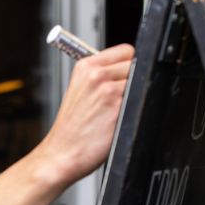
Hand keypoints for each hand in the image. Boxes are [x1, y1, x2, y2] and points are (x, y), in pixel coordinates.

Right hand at [33, 43, 134, 187]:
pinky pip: (142, 99)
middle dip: (133, 79)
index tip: (124, 78)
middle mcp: (96, 74)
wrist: (62, 154)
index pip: (125, 50)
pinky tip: (119, 120)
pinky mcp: (119, 107)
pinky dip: (137, 109)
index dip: (128, 64)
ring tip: (117, 111)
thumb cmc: (72, 129)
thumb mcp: (80, 90)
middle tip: (119, 100)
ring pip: (141, 81)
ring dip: (136, 95)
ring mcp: (108, 89)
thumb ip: (101, 75)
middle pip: (136, 63)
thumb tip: (128, 69)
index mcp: (85, 66)